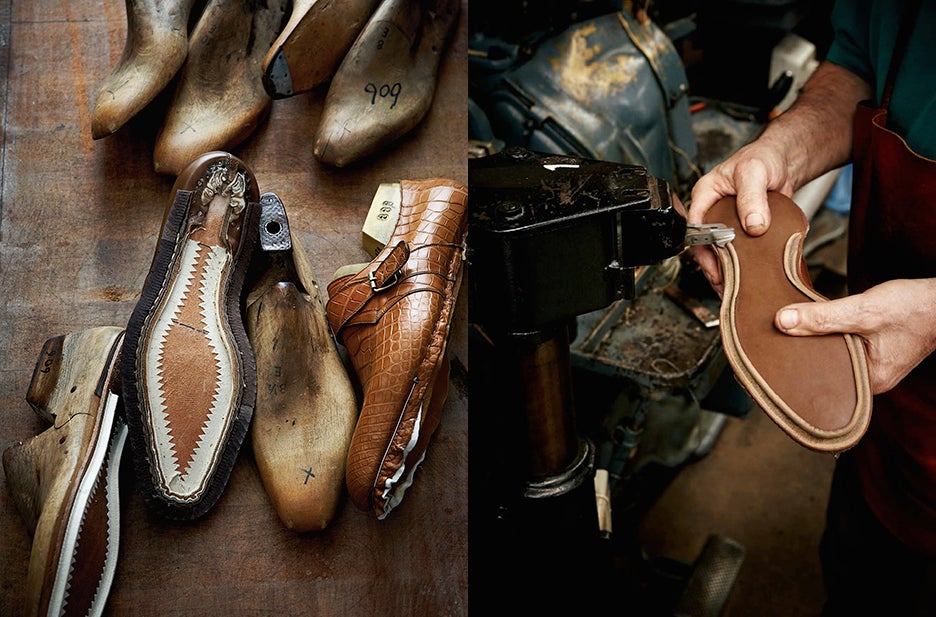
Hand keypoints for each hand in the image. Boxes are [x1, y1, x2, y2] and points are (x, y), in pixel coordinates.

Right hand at [686, 139, 797, 293]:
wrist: (785, 160)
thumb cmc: (764, 157)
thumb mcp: (754, 173)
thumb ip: (752, 198)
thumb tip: (753, 225)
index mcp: (705, 194)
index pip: (695, 227)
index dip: (702, 249)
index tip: (715, 266)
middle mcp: (712, 210)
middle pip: (704, 244)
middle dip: (712, 267)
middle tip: (723, 285)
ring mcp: (727, 221)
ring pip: (720, 250)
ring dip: (726, 269)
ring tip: (733, 287)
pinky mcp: (743, 230)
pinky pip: (737, 250)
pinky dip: (741, 264)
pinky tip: (746, 277)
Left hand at [774, 278, 935, 393]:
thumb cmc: (914, 307)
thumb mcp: (864, 310)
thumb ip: (824, 317)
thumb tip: (782, 321)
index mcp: (870, 381)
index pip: (821, 383)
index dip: (794, 370)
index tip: (770, 360)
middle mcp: (870, 379)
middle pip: (824, 371)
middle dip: (801, 357)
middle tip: (771, 344)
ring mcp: (872, 365)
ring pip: (832, 357)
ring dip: (813, 343)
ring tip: (785, 334)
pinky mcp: (873, 351)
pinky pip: (842, 348)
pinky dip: (828, 337)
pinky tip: (811, 326)